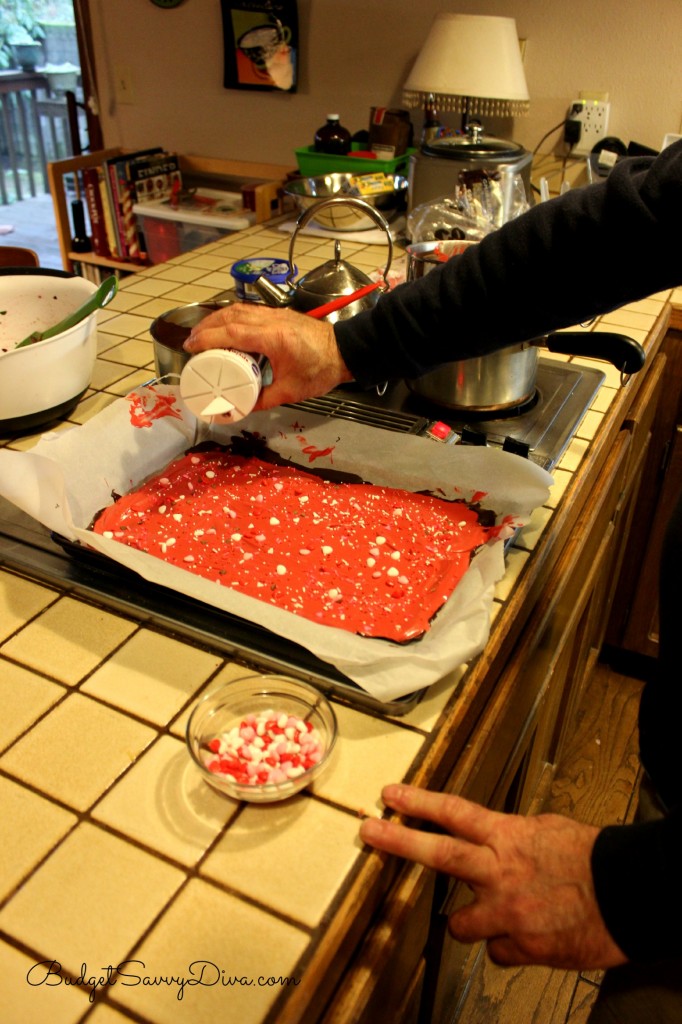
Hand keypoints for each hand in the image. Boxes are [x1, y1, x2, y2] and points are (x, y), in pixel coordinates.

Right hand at [183, 302, 352, 409]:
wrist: (345, 352)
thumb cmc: (321, 370)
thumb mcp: (290, 391)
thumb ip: (263, 400)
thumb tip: (239, 409)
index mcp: (272, 338)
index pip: (231, 332)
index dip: (207, 338)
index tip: (191, 347)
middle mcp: (271, 321)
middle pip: (229, 317)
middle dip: (206, 327)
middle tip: (191, 342)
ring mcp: (275, 314)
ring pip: (238, 310)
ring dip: (216, 319)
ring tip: (202, 333)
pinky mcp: (280, 314)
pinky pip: (249, 310)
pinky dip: (232, 317)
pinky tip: (225, 327)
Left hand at [359, 783, 627, 969]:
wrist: (631, 893)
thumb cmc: (594, 860)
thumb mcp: (549, 831)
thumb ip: (513, 838)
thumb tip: (496, 842)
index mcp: (509, 837)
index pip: (454, 813)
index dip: (419, 804)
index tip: (391, 796)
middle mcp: (500, 871)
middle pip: (439, 854)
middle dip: (399, 842)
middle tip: (369, 832)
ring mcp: (508, 911)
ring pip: (461, 923)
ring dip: (471, 921)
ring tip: (495, 914)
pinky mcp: (523, 946)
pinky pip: (499, 951)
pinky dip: (509, 945)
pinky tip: (530, 935)